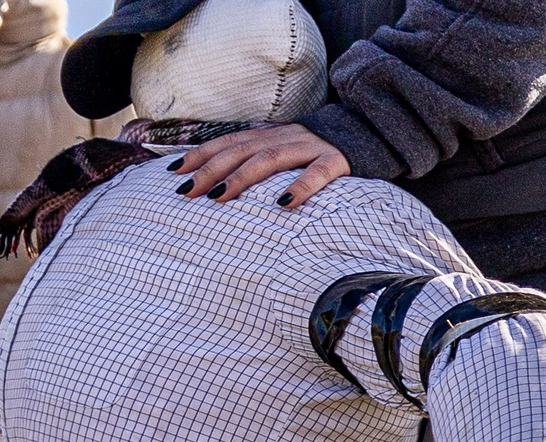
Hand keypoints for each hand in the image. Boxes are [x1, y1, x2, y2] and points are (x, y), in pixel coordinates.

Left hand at [169, 122, 348, 208]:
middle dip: (211, 169)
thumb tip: (225, 183)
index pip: (228, 143)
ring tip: (220, 196)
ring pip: (270, 159)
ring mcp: (310, 148)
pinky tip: (286, 203)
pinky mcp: (337, 161)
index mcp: (270, 135)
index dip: (201, 155)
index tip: (175, 171)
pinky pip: (317, 174)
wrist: (370, 134)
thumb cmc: (322, 153)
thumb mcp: (288, 152)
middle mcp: (285, 137)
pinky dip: (301, 187)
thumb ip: (262, 161)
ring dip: (242, 177)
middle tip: (188, 191)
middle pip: (241, 151)